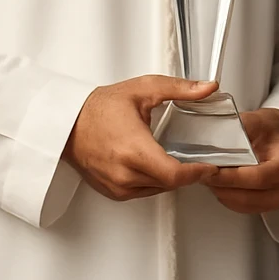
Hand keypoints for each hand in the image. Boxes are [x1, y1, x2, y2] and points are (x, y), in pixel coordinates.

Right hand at [63, 76, 219, 200]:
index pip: (174, 174)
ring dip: (170, 177)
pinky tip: (155, 163)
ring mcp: (118, 185)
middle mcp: (125, 172)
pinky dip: (154, 180)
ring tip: (178, 158)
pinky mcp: (114, 191)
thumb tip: (207, 88)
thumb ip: (180, 88)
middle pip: (169, 183)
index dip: (196, 173)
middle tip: (200, 159)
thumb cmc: (100, 107)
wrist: (69, 123)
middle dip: (188, 173)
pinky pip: (143, 191)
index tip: (210, 166)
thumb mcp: (144, 89)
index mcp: (134, 149)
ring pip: (158, 189)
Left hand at [204, 108, 278, 213]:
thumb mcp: (258, 120)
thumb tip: (214, 138)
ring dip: (220, 191)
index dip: (229, 176)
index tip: (209, 170)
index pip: (254, 178)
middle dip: (219, 184)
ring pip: (238, 204)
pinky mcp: (263, 205)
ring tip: (207, 174)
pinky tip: (218, 181)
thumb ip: (238, 129)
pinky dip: (225, 195)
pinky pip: (239, 207)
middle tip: (201, 170)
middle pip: (244, 196)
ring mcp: (273, 200)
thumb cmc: (273, 130)